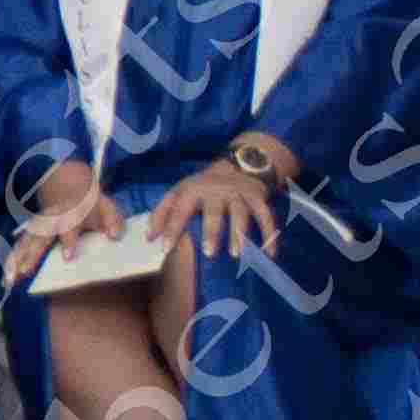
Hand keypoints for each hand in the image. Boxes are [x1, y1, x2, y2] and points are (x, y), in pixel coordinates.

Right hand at [6, 162, 115, 287]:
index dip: (69, 242)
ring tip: (11, 278)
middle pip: (40, 237)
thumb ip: (113, 220)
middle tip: (25, 272)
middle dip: (31, 255)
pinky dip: (12, 258)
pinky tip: (8, 273)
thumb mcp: (107, 207)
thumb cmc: (92, 205)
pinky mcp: (32, 230)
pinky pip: (20, 244)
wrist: (71, 188)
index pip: (69, 228)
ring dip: (16, 259)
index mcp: (71, 213)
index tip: (68, 257)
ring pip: (25, 242)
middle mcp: (51, 219)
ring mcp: (39, 224)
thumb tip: (114, 236)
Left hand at [157, 156, 280, 258]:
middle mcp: (216, 191)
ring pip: (240, 214)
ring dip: (239, 233)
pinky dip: (270, 234)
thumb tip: (149, 238)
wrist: (237, 166)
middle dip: (211, 232)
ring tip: (236, 254)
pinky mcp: (257, 197)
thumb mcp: (178, 193)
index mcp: (192, 190)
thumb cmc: (201, 187)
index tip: (164, 248)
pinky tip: (270, 254)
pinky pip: (266, 216)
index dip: (170, 228)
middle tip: (208, 253)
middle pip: (214, 212)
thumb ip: (161, 214)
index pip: (179, 209)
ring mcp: (238, 194)